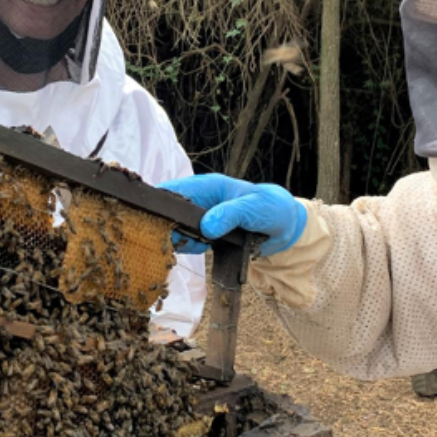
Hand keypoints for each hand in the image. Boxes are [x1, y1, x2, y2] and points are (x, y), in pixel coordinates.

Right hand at [160, 174, 305, 256]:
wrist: (283, 226)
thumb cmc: (271, 208)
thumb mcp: (255, 208)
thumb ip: (231, 214)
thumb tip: (207, 226)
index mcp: (207, 187)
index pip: (172, 191)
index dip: (159, 204)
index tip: (154, 222)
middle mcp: (199, 200)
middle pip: (167, 213)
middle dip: (169, 228)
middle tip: (183, 240)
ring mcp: (200, 218)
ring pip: (174, 229)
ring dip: (180, 241)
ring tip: (202, 245)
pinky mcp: (204, 233)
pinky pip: (186, 242)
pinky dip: (189, 248)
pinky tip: (204, 249)